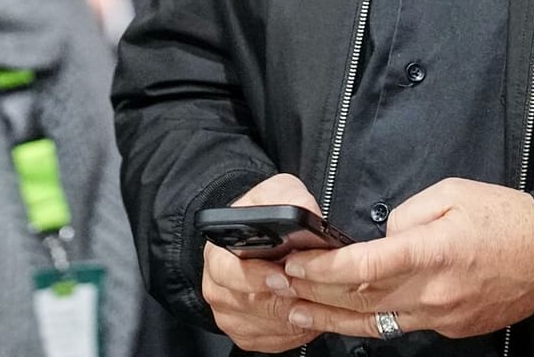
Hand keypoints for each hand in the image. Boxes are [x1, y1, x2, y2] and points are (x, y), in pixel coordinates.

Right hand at [199, 173, 322, 352]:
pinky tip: (309, 312)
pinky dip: (296, 331)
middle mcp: (216, 287)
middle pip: (249, 305)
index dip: (257, 277)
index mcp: (216, 254)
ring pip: (266, 326)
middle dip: (285, 298)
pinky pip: (274, 341)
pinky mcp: (246, 334)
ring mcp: (230, 314)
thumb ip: (290, 199)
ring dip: (295, 315)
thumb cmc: (264, 215)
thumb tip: (307, 214)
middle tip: (309, 289)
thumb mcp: (276, 192)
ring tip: (316, 298)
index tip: (283, 276)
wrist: (255, 236)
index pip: (228, 273)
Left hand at [281, 178, 533, 339]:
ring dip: (327, 317)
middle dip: (311, 292)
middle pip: (358, 299)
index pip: (364, 266)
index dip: (323, 268)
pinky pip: (397, 326)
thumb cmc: (504, 218)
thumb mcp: (452, 193)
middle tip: (275, 283)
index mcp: (431, 252)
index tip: (296, 261)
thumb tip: (381, 236)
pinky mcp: (448, 328)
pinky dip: (363, 321)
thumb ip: (407, 214)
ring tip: (291, 310)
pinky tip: (338, 316)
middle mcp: (432, 292)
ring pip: (372, 322)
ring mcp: (440, 316)